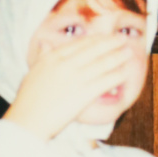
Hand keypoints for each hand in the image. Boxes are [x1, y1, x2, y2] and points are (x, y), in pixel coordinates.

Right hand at [5, 36, 133, 139]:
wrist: (28, 120)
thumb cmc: (28, 99)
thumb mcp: (32, 71)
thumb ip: (41, 56)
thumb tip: (44, 42)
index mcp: (52, 57)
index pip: (79, 43)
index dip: (96, 39)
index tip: (106, 36)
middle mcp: (65, 65)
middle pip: (94, 50)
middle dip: (111, 43)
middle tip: (123, 38)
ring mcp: (75, 79)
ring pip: (102, 64)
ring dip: (118, 57)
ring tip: (129, 53)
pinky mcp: (83, 94)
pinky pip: (105, 82)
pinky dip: (117, 76)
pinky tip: (125, 73)